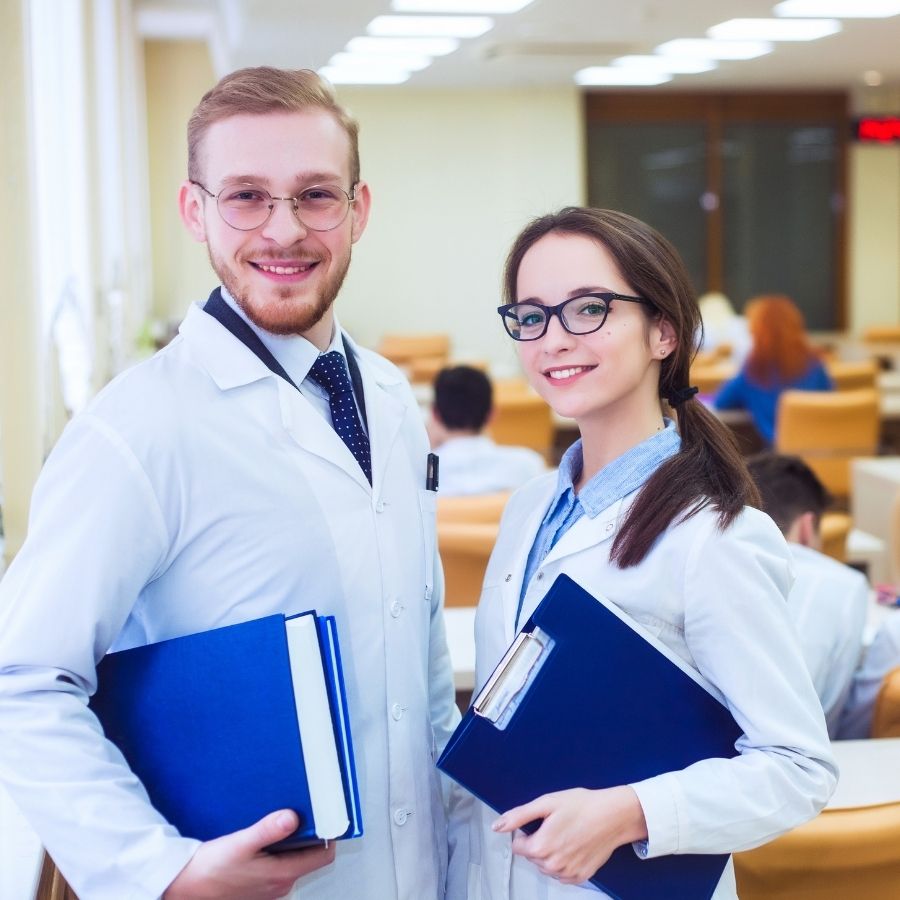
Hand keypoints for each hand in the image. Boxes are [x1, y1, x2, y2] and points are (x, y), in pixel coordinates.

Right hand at [164, 810, 335, 898]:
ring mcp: (269, 890)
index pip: (323, 857)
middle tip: (307, 812)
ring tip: (284, 822)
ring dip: (293, 843)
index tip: (329, 816)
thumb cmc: (208, 870)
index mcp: (282, 876)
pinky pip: (278, 868)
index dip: (330, 836)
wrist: (182, 888)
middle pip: (310, 858)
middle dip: (311, 836)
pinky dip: (278, 853)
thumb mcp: (240, 843)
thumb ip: (268, 830)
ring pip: (294, 862)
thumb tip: (293, 817)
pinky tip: (265, 840)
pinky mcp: (258, 889)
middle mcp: (280, 886)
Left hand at [492, 786, 646, 884]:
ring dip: (550, 853)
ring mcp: (567, 874)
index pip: (518, 846)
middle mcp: (552, 866)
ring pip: (546, 866)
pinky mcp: (580, 877)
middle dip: (538, 842)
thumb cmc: (582, 805)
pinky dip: (564, 862)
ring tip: (566, 833)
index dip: (526, 832)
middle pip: (532, 856)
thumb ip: (519, 816)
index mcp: (540, 847)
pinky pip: (562, 874)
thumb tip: (498, 826)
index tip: (541, 822)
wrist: (613, 815)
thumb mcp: (546, 803)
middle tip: (556, 825)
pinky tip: (573, 846)